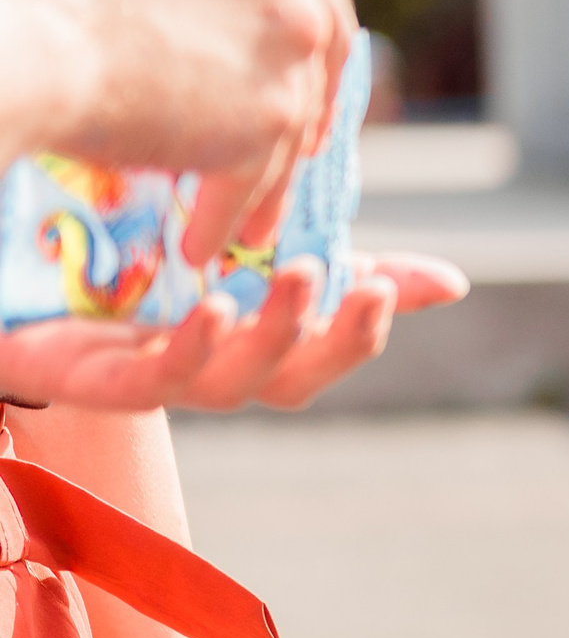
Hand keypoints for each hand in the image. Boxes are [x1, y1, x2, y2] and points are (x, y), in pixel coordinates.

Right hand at [0, 0, 356, 261]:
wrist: (19, 27)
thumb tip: (222, 28)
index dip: (301, 26)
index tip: (301, 60)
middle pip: (325, 44)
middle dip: (310, 98)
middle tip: (298, 143)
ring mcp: (292, 42)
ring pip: (293, 123)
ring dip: (268, 178)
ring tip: (247, 216)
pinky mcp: (276, 115)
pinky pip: (259, 180)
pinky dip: (228, 215)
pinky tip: (202, 244)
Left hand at [0, 250, 465, 412]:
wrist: (10, 283)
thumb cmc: (127, 272)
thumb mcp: (241, 251)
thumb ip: (339, 265)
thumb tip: (456, 284)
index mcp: (242, 345)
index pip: (324, 356)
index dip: (362, 330)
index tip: (388, 286)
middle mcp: (205, 372)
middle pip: (288, 382)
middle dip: (332, 339)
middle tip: (362, 285)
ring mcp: (150, 378)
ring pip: (229, 386)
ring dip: (273, 337)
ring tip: (300, 277)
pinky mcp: (91, 378)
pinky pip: (151, 381)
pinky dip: (191, 350)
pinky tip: (214, 307)